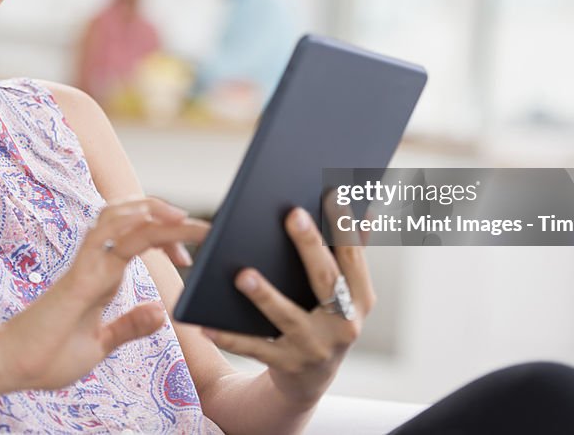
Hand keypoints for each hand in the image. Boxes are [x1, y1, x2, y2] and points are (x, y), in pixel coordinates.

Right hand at [0, 197, 209, 390]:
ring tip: (184, 218)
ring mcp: (87, 265)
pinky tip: (154, 222)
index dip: (167, 239)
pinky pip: (105, 238)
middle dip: (167, 216)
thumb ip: (128, 326)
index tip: (188, 258)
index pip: (139, 239)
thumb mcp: (101, 342)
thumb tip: (160, 313)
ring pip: (120, 218)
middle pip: (132, 218)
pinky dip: (130, 223)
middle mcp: (97, 262)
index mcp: (103, 275)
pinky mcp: (79, 276)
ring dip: (154, 211)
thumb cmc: (48, 355)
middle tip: (200, 230)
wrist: (11, 365)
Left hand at [201, 206, 375, 405]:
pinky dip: (231, 337)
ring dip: (266, 296)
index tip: (333, 193)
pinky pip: (255, 349)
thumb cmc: (325, 319)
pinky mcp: (287, 365)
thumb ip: (352, 254)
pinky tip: (208, 323)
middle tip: (291, 214)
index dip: (345, 226)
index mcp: (360, 299)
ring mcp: (315, 347)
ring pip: (288, 317)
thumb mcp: (346, 293)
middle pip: (326, 280)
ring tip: (242, 274)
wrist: (310, 379)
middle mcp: (344, 325)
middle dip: (310, 246)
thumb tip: (365, 210)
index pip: (353, 257)